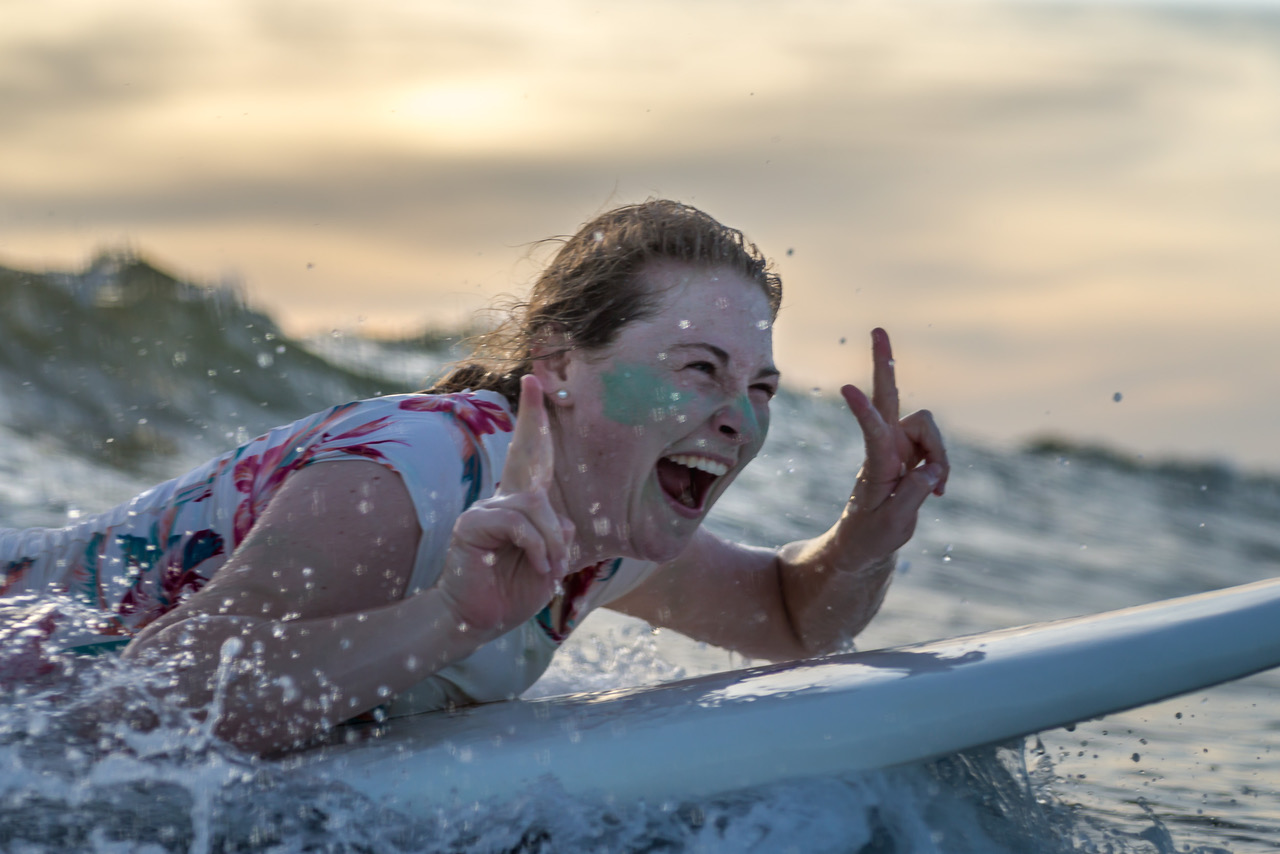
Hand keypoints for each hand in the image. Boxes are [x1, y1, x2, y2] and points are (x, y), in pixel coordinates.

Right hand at [435, 375, 574, 638]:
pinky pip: (516, 522)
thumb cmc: (512, 593)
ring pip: (534, 505)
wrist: (479, 620)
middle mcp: (501, 499)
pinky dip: (536, 546)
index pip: (528, 454)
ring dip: (551, 541)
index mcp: (519, 505)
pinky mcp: (472, 525)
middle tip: (539, 405)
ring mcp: (484, 509)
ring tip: (549, 567)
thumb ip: (556, 537)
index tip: (534, 381)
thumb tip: (559, 521)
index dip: (532, 419)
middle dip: (533, 420)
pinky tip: (538, 565)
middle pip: (527, 457)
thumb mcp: (548, 563)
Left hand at [835, 328, 947, 571]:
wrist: (864, 542)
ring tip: (937, 488)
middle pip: (889, 395)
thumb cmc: (872, 535)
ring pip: (930, 428)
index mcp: (876, 463)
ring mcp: (897, 444)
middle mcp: (885, 445)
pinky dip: (942, 465)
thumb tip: (932, 470)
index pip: (872, 431)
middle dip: (884, 363)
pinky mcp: (908, 451)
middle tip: (877, 329)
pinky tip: (937, 486)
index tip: (845, 388)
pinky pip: (936, 446)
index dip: (863, 411)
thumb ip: (914, 495)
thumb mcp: (893, 525)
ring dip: (940, 454)